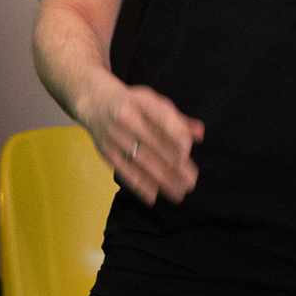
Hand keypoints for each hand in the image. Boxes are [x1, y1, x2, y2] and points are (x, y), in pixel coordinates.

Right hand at [83, 80, 203, 205]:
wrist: (95, 101)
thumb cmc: (133, 104)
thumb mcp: (154, 102)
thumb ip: (177, 119)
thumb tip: (200, 133)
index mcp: (142, 101)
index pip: (163, 119)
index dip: (176, 137)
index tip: (187, 154)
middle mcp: (127, 117)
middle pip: (153, 144)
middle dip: (174, 166)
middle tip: (190, 182)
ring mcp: (114, 135)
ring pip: (140, 160)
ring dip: (160, 179)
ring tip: (178, 193)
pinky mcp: (106, 151)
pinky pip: (124, 169)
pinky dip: (139, 184)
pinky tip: (153, 195)